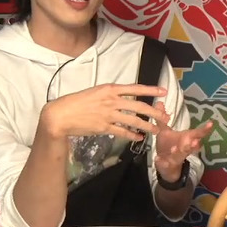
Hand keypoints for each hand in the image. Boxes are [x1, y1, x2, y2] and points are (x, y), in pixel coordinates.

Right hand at [39, 84, 170, 141]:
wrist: (61, 115)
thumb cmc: (76, 102)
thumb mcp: (95, 92)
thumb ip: (110, 95)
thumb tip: (123, 98)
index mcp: (110, 89)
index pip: (135, 88)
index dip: (151, 90)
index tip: (163, 91)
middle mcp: (112, 101)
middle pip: (139, 106)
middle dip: (154, 112)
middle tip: (165, 117)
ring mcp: (109, 115)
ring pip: (134, 121)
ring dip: (147, 127)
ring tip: (156, 131)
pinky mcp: (104, 128)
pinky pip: (123, 132)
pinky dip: (132, 135)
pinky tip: (139, 138)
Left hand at [153, 100, 213, 181]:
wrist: (165, 167)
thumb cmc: (168, 146)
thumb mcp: (165, 132)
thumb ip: (162, 119)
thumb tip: (159, 102)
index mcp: (186, 139)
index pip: (197, 134)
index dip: (204, 130)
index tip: (211, 124)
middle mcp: (184, 149)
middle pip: (190, 146)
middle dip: (193, 144)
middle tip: (195, 141)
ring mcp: (176, 158)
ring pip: (180, 155)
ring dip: (179, 152)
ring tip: (175, 149)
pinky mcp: (167, 166)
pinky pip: (165, 164)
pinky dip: (162, 162)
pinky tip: (158, 160)